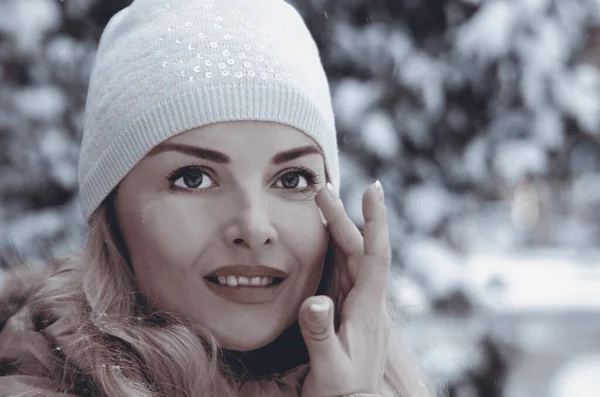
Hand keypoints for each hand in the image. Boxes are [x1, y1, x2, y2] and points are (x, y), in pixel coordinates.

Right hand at [299, 181, 390, 396]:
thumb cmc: (340, 393)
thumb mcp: (328, 368)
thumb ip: (319, 336)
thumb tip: (314, 300)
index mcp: (367, 309)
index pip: (376, 256)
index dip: (375, 221)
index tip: (372, 189)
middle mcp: (367, 301)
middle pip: (358, 249)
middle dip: (343, 217)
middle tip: (323, 189)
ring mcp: (358, 305)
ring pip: (350, 257)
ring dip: (339, 229)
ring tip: (324, 204)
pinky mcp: (347, 310)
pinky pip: (341, 271)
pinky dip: (332, 249)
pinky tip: (323, 240)